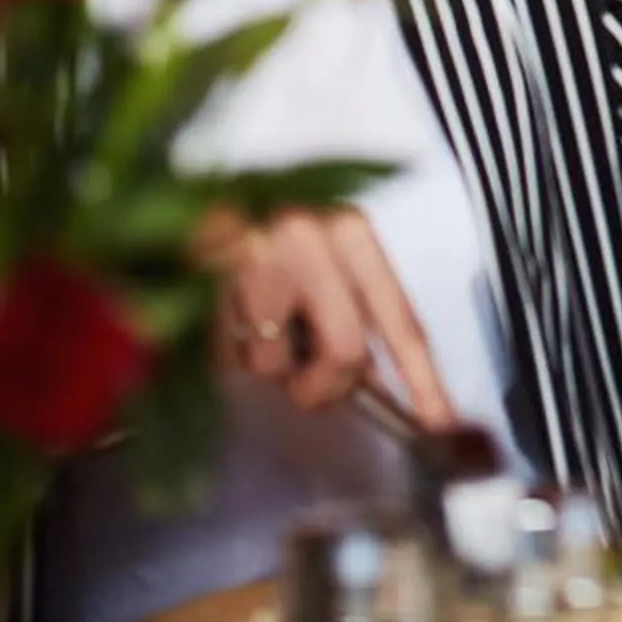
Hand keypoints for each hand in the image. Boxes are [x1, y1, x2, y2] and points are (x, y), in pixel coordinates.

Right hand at [203, 206, 453, 424]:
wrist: (182, 200)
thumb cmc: (258, 239)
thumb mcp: (321, 264)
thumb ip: (352, 316)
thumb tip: (376, 381)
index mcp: (352, 232)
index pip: (400, 318)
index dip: (422, 378)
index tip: (438, 421)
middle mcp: (313, 237)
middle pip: (345, 354)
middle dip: (324, 386)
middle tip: (304, 383)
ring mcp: (260, 254)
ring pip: (278, 363)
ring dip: (266, 364)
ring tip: (248, 326)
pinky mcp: (208, 275)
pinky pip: (228, 353)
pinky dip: (225, 352)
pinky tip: (221, 316)